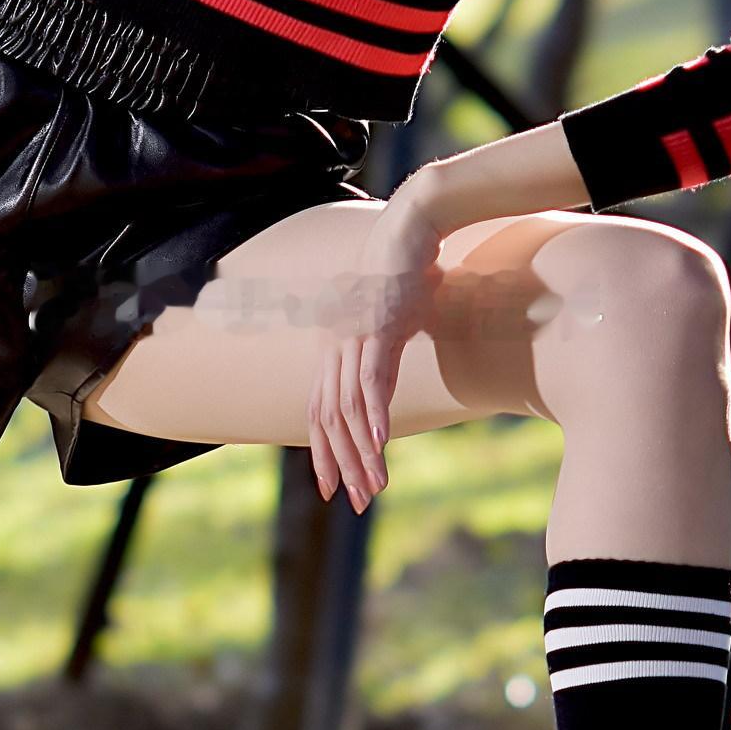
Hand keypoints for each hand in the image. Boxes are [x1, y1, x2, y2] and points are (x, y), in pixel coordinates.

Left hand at [306, 178, 450, 512]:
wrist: (410, 228)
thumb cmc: (403, 269)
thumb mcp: (391, 316)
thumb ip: (387, 344)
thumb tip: (395, 357)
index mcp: (334, 347)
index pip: (320, 410)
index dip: (323, 451)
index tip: (331, 486)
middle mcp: (334, 347)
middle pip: (329, 419)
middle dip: (341, 464)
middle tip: (354, 501)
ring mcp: (352, 338)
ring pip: (349, 410)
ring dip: (361, 453)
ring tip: (373, 487)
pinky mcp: (377, 330)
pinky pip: (372, 382)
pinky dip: (375, 417)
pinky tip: (380, 445)